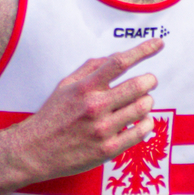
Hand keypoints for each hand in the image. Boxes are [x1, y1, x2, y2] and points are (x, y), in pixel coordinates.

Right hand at [17, 41, 158, 179]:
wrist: (35, 151)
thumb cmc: (52, 117)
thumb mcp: (65, 86)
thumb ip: (90, 69)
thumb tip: (116, 57)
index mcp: (85, 87)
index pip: (119, 62)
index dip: (143, 50)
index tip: (158, 44)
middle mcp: (95, 106)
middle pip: (138, 85)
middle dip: (150, 80)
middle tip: (149, 81)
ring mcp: (102, 129)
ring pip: (143, 108)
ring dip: (148, 102)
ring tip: (142, 103)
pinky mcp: (108, 149)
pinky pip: (140, 132)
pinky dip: (147, 123)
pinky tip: (142, 121)